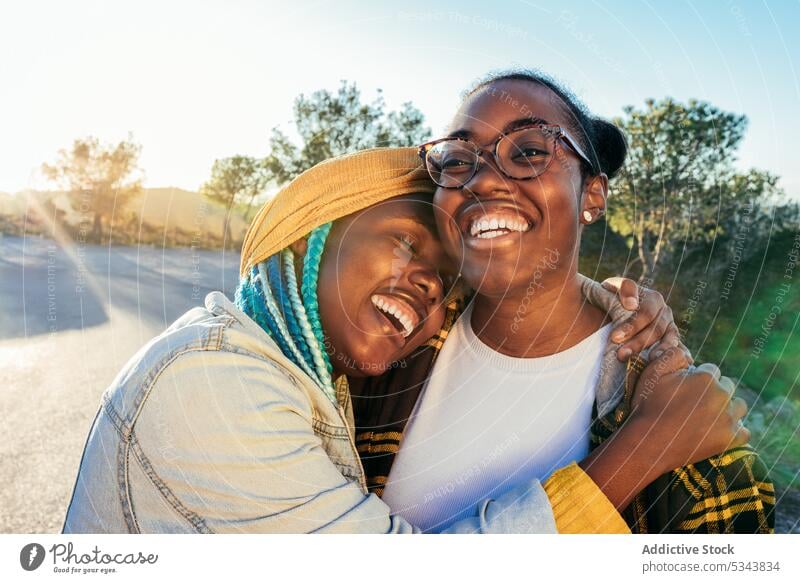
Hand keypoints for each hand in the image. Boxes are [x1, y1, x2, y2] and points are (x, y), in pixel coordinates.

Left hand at [600, 277, 689, 362]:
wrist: (612, 312)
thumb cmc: (610, 298)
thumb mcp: (612, 288)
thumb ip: (623, 289)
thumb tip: (632, 304)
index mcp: (653, 299)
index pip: (646, 312)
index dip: (632, 325)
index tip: (615, 337)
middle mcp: (665, 313)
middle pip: (656, 329)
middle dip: (638, 342)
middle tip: (621, 355)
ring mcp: (670, 328)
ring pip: (669, 340)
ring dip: (657, 352)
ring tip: (648, 362)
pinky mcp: (672, 343)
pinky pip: (678, 351)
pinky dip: (671, 358)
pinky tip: (662, 367)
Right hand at [629, 348, 749, 468]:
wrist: (648, 443)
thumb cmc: (648, 406)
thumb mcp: (652, 373)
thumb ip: (672, 355)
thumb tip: (686, 350)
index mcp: (705, 377)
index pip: (711, 370)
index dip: (697, 378)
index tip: (686, 389)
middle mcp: (722, 396)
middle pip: (727, 386)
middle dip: (714, 391)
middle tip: (694, 403)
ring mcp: (728, 419)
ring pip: (739, 406)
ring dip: (728, 408)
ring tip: (708, 415)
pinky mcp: (730, 439)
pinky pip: (744, 431)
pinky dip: (734, 430)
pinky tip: (718, 430)